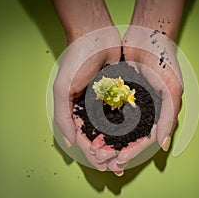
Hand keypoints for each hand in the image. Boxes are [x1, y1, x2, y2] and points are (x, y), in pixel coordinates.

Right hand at [53, 27, 120, 169]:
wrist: (96, 37)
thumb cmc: (76, 61)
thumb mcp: (63, 89)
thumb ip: (63, 117)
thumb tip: (69, 142)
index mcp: (74, 110)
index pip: (82, 138)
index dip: (92, 152)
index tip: (103, 161)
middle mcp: (89, 108)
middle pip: (98, 137)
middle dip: (107, 151)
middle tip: (117, 162)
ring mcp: (104, 102)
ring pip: (112, 128)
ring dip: (118, 143)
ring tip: (126, 155)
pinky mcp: (117, 94)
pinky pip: (122, 113)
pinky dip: (127, 126)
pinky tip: (135, 136)